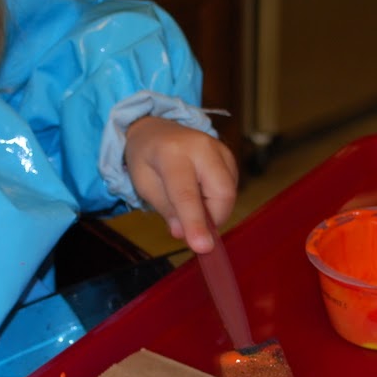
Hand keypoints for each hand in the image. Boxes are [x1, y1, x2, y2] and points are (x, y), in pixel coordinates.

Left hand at [124, 116, 238, 252]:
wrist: (156, 128)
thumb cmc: (147, 159)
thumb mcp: (144, 185)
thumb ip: (166, 209)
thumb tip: (183, 233)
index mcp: (171, 153)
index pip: (186, 194)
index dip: (195, 223)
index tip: (203, 247)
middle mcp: (201, 146)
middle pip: (221, 192)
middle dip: (212, 219)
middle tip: (193, 226)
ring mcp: (219, 148)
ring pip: (230, 192)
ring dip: (214, 210)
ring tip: (191, 202)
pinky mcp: (229, 155)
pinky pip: (232, 187)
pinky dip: (218, 201)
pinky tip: (200, 192)